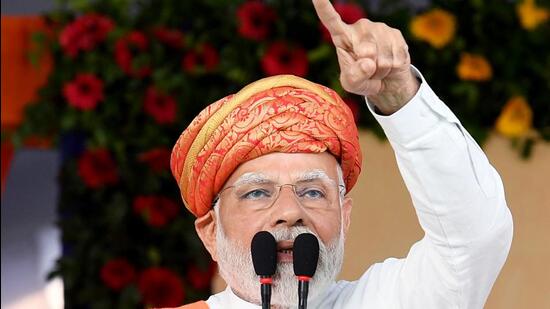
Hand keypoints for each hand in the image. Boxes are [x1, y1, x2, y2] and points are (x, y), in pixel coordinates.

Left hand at [312, 0, 419, 114]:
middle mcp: (360, 27)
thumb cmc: (362, 79)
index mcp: (342, 36)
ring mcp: (379, 28)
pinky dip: (393, 68)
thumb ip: (354, 76)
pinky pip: (396, 58)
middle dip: (370, 68)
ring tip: (378, 68)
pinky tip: (390, 65)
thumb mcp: (352, 84)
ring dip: (381, 70)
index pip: (331, 19)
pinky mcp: (395, 34)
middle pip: (366, 50)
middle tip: (368, 71)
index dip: (324, 7)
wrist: (386, 81)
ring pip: (383, 58)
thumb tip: (368, 62)